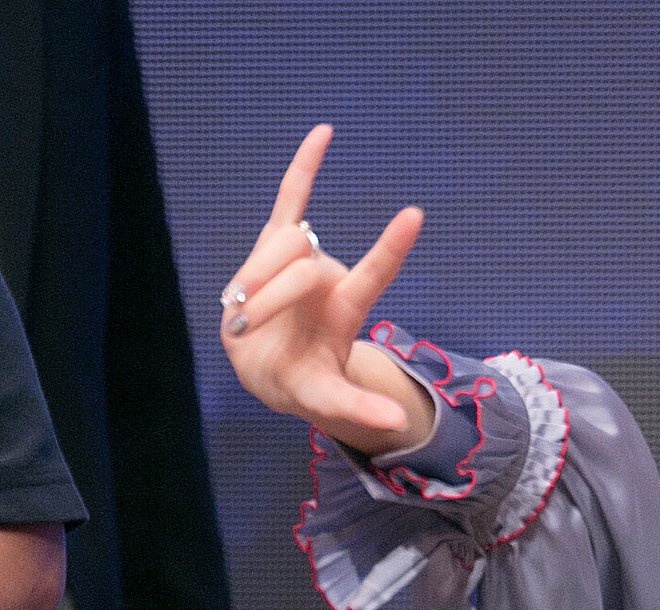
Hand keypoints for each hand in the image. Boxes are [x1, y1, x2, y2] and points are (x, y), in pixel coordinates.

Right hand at [220, 124, 431, 455]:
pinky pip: (291, 200)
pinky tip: (326, 131)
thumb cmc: (302, 384)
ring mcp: (306, 260)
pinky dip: (305, 167)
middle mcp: (331, 278)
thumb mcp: (326, 403)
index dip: (389, 249)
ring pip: (281, 241)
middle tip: (247, 327)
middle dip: (268, 295)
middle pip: (301, 263)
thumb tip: (394, 425)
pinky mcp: (280, 247)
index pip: (373, 276)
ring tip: (243, 310)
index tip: (414, 216)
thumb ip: (356, 410)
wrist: (274, 371)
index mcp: (345, 311)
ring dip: (254, 276)